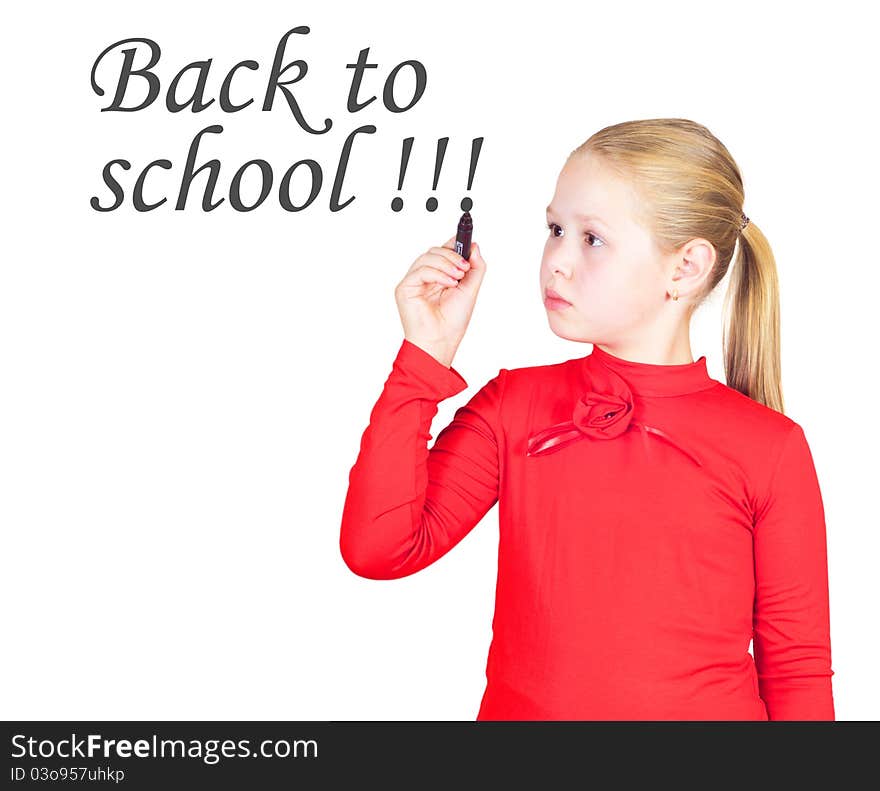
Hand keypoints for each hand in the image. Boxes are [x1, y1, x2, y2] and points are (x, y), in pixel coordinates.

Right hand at [394, 234, 486, 365]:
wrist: (441, 341)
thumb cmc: (452, 322)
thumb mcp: (471, 289)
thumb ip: (475, 267)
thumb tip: (475, 246)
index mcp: (438, 276)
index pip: (443, 251)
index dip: (454, 243)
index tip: (467, 239)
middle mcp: (425, 277)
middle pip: (435, 251)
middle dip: (452, 256)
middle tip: (464, 268)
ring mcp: (414, 282)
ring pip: (428, 257)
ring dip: (446, 264)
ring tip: (457, 278)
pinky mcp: (405, 288)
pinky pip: (421, 270)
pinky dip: (437, 273)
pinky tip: (449, 283)